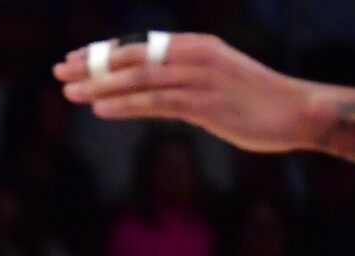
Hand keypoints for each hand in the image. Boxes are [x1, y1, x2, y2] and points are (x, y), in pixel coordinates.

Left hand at [54, 33, 323, 153]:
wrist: (295, 110)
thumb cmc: (252, 98)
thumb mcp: (213, 79)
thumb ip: (180, 79)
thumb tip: (147, 90)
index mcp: (196, 46)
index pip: (140, 44)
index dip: (104, 52)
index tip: (74, 59)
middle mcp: (195, 56)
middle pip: (134, 57)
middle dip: (94, 64)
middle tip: (60, 72)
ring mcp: (200, 78)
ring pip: (141, 78)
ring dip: (101, 86)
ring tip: (69, 94)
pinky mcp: (205, 104)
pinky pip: (157, 102)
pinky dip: (127, 104)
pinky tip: (101, 109)